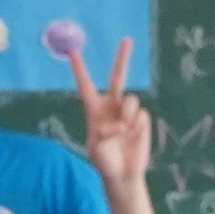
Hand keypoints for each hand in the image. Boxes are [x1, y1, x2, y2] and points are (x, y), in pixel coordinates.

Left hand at [48, 19, 153, 190]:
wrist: (122, 174)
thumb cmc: (104, 163)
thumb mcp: (96, 150)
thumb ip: (104, 134)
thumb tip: (119, 123)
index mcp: (94, 110)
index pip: (86, 85)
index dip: (80, 68)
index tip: (73, 51)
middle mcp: (111, 107)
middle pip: (118, 77)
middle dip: (123, 58)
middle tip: (127, 39)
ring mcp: (128, 112)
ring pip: (131, 99)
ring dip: (126, 114)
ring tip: (123, 131)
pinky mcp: (141, 120)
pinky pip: (141, 114)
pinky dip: (136, 125)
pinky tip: (132, 136)